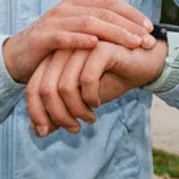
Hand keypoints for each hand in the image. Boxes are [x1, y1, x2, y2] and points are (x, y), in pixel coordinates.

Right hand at [2, 0, 156, 84]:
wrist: (17, 58)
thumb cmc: (53, 50)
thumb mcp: (78, 36)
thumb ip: (99, 31)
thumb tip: (133, 34)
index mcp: (78, 4)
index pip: (111, 3)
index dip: (133, 14)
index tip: (151, 29)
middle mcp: (67, 8)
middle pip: (104, 12)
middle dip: (129, 27)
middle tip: (148, 41)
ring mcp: (54, 21)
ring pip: (89, 23)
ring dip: (114, 33)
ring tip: (132, 44)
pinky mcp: (42, 37)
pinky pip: (64, 37)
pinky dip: (81, 40)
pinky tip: (97, 45)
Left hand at [26, 38, 167, 136]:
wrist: (145, 64)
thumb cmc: (111, 80)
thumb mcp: (81, 100)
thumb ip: (59, 111)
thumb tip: (38, 132)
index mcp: (53, 59)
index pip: (33, 88)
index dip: (36, 113)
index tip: (45, 133)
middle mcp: (63, 50)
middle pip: (45, 89)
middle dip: (57, 116)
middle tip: (73, 129)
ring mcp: (81, 46)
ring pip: (64, 87)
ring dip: (76, 111)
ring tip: (89, 118)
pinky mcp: (100, 47)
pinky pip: (86, 80)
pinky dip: (90, 98)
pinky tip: (98, 103)